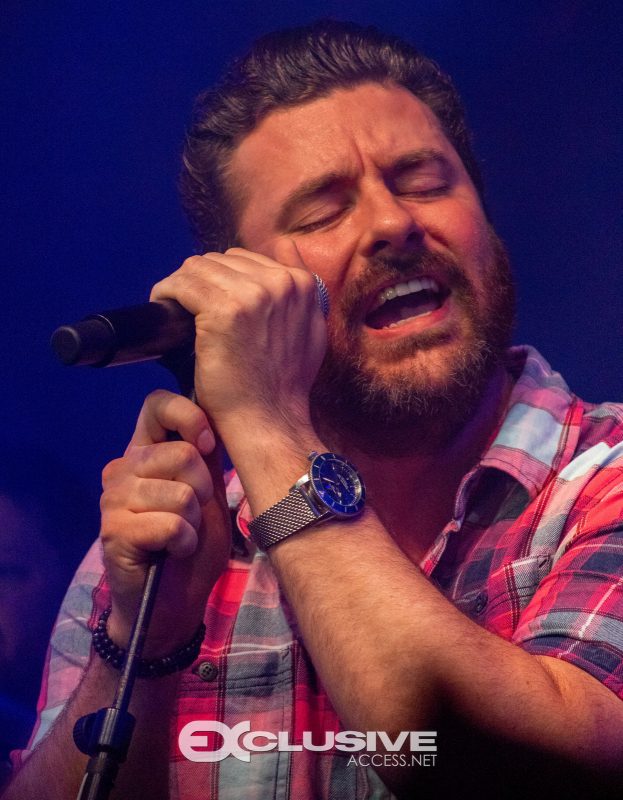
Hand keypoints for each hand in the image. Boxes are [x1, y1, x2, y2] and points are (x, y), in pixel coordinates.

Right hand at [100, 391, 230, 655]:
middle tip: (192, 516)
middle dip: (202, 490)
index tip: (208, 446)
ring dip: (194, 523)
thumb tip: (211, 420)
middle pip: (182, 454)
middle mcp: (122, 468)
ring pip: (181, 493)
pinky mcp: (114, 531)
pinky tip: (173, 552)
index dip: (189, 417)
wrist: (174, 604)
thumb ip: (205, 457)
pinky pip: (172, 524)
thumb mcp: (208, 494)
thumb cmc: (192, 546)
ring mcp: (113, 499)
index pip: (157, 404)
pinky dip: (184, 542)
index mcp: (144, 452)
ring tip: (181, 537)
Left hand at [149, 241, 325, 455]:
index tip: (207, 302)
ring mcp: (253, 294)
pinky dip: (167, 293)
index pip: (245, 260)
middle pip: (221, 260)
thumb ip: (301, 291)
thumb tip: (287, 245)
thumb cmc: (283, 387)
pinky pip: (183, 284)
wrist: (269, 421)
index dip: (221, 279)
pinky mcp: (224, 310)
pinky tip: (164, 309)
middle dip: (201, 281)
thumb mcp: (311, 332)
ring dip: (181, 286)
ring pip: (198, 267)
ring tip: (174, 309)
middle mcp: (281, 282)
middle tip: (187, 308)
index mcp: (301, 283)